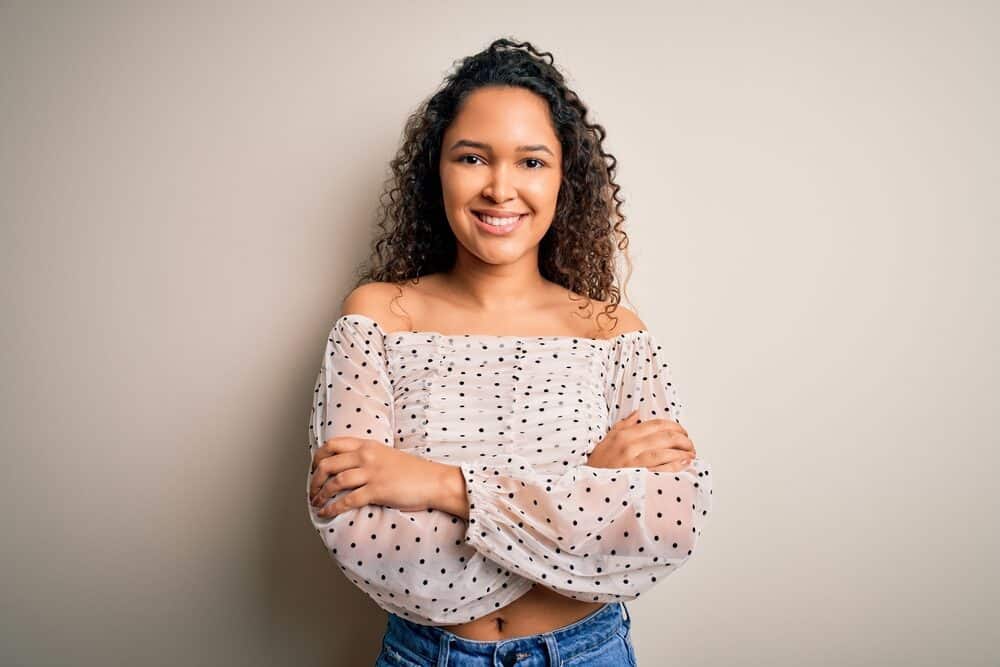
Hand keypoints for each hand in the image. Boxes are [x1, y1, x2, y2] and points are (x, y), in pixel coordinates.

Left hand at [308, 437, 445, 518]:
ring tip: (316, 503)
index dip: (318, 457)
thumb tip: (351, 468)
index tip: (314, 469)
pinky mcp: (377, 490)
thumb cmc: (414, 472)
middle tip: (312, 490)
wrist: (435, 481)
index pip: (333, 444)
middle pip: (328, 463)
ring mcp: (371, 473)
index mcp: (368, 445)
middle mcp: (367, 456)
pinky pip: (347, 500)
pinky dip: (333, 508)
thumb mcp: (388, 456)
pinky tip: (326, 513)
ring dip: (321, 494)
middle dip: (315, 479)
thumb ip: (369, 457)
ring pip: (335, 481)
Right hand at [587, 410, 696, 472]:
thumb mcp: (607, 440)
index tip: (682, 430)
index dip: (674, 426)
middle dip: (683, 439)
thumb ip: (623, 425)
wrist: (587, 486)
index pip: (656, 424)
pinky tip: (685, 463)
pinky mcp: (639, 478)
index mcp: (624, 435)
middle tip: (689, 443)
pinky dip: (676, 465)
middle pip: (665, 437)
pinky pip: (662, 470)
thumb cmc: (598, 465)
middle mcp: (630, 446)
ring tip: (691, 453)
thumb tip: (638, 413)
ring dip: (683, 452)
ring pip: (666, 452)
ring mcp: (635, 463)